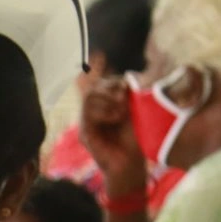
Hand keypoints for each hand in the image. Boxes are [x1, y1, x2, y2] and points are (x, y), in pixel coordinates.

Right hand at [78, 73, 146, 196]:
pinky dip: (104, 112)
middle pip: (92, 86)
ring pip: (89, 97)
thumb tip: (128, 73)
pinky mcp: (85, 134)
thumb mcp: (136, 110)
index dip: (95, 67)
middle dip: (109, 85)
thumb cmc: (135, 138)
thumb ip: (129, 93)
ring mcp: (85, 123)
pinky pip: (88, 113)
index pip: (94, 80)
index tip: (101, 57)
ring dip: (108, 99)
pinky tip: (116, 117)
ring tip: (122, 109)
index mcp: (102, 103)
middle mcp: (91, 112)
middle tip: (123, 94)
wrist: (131, 164)